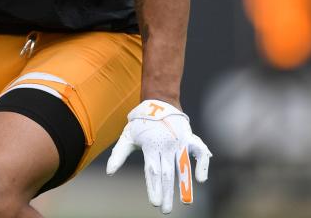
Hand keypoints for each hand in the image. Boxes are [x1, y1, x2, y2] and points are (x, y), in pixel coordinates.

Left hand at [106, 99, 211, 213]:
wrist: (158, 102)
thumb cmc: (141, 123)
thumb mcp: (127, 136)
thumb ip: (118, 154)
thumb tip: (109, 172)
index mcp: (150, 145)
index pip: (152, 171)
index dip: (154, 187)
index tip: (155, 203)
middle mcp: (166, 145)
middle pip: (167, 173)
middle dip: (166, 192)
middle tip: (165, 210)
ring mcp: (179, 141)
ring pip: (183, 166)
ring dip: (184, 185)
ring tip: (186, 202)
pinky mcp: (190, 138)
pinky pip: (199, 152)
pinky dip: (201, 165)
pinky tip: (200, 180)